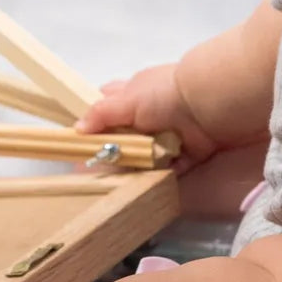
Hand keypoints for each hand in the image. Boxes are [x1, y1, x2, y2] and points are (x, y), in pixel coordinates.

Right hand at [74, 63, 219, 173]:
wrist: (205, 104)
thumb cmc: (162, 95)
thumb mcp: (126, 100)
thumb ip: (101, 114)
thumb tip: (76, 128)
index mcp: (133, 95)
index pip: (108, 104)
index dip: (95, 118)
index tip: (80, 139)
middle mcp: (149, 115)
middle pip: (126, 133)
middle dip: (114, 148)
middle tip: (97, 166)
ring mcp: (167, 134)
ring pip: (145, 153)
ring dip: (136, 164)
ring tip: (116, 183)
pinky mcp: (185, 153)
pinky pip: (169, 168)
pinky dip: (159, 175)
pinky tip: (144, 186)